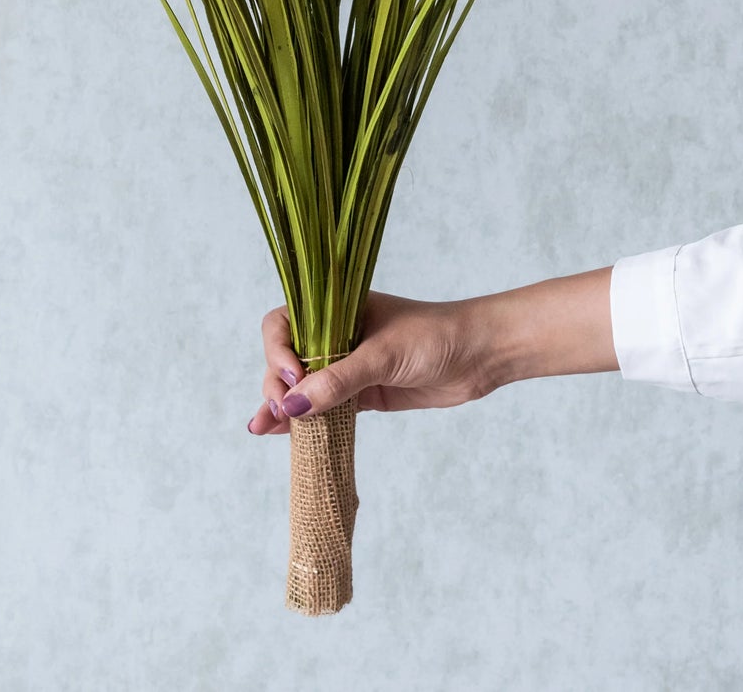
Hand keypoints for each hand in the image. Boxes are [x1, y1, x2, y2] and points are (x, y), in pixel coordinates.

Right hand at [246, 269, 616, 434]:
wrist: (481, 355)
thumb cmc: (435, 336)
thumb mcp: (383, 355)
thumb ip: (338, 380)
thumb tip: (293, 405)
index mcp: (335, 309)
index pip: (285, 323)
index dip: (278, 349)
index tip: (290, 375)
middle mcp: (336, 335)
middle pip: (286, 358)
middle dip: (275, 383)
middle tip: (281, 409)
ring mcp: (348, 366)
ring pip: (302, 386)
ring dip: (282, 406)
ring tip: (261, 428)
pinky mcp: (363, 394)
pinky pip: (324, 407)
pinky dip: (305, 420)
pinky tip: (282, 434)